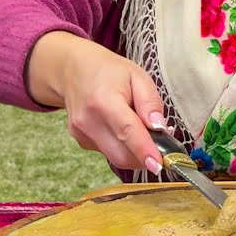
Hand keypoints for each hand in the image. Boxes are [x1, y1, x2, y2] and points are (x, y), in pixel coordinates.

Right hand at [27, 31, 164, 173]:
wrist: (73, 70)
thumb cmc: (108, 71)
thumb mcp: (137, 76)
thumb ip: (150, 102)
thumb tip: (160, 127)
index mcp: (104, 101)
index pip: (127, 131)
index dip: (144, 151)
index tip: (159, 164)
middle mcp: (88, 121)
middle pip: (121, 154)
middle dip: (145, 156)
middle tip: (162, 144)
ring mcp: (81, 133)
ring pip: (116, 157)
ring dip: (135, 153)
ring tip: (144, 131)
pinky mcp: (81, 141)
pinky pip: (108, 152)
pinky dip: (123, 148)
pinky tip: (125, 131)